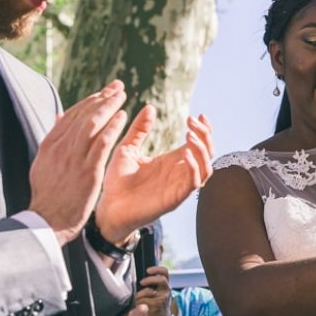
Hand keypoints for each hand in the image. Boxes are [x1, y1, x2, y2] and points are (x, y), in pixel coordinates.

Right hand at [29, 81, 128, 244]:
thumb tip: (59, 117)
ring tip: (122, 95)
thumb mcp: (43, 164)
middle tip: (117, 87)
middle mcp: (61, 147)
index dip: (90, 100)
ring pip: (92, 124)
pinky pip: (102, 143)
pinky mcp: (88, 171)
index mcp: (50, 145)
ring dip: (109, 106)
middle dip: (102, 97)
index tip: (104, 91)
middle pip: (83, 114)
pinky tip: (123, 116)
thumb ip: (53, 139)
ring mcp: (74, 158)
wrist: (47, 221)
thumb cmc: (47, 196)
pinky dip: (112, 127)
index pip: (72, 114)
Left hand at [95, 108, 214, 244]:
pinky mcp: (175, 198)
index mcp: (172, 161)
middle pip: (208, 153)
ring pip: (207, 167)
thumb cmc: (117, 182)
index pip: (199, 144)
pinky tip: (184, 153)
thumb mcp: (127, 148)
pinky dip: (194, 167)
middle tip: (191, 121)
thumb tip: (150, 107)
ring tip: (190, 134)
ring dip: (202, 149)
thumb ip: (139, 130)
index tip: (198, 115)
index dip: (203, 130)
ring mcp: (179, 186)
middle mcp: (179, 173)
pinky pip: (194, 183)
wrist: (107, 208)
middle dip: (205, 135)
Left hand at [128, 265, 172, 315]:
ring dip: (141, 293)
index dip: (157, 269)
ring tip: (136, 295)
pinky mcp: (157, 306)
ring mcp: (163, 298)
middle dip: (150, 279)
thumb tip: (138, 275)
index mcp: (166, 284)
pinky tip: (135, 302)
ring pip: (151, 291)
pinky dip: (138, 301)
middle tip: (141, 282)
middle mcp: (166, 289)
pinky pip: (145, 300)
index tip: (147, 270)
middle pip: (161, 279)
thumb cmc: (158, 302)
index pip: (165, 272)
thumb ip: (153, 283)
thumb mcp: (159, 291)